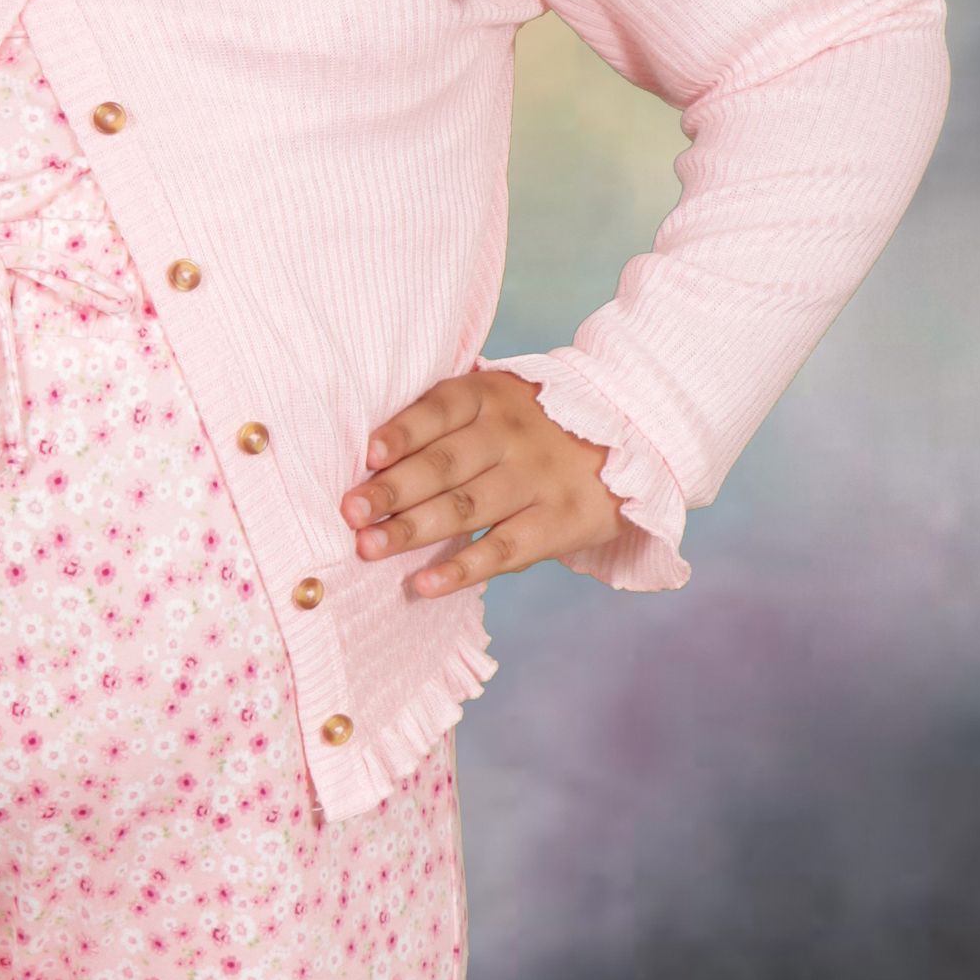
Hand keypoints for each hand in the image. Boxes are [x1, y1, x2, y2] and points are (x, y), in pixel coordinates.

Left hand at [338, 370, 629, 595]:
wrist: (628, 433)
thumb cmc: (530, 422)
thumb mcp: (495, 400)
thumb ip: (442, 421)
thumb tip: (367, 459)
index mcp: (488, 395)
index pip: (440, 409)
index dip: (404, 430)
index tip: (368, 454)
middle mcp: (511, 434)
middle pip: (445, 463)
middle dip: (393, 490)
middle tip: (351, 513)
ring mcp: (536, 479)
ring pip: (467, 507)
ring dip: (413, 530)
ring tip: (369, 548)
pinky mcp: (557, 522)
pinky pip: (504, 550)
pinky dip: (461, 570)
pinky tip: (424, 584)